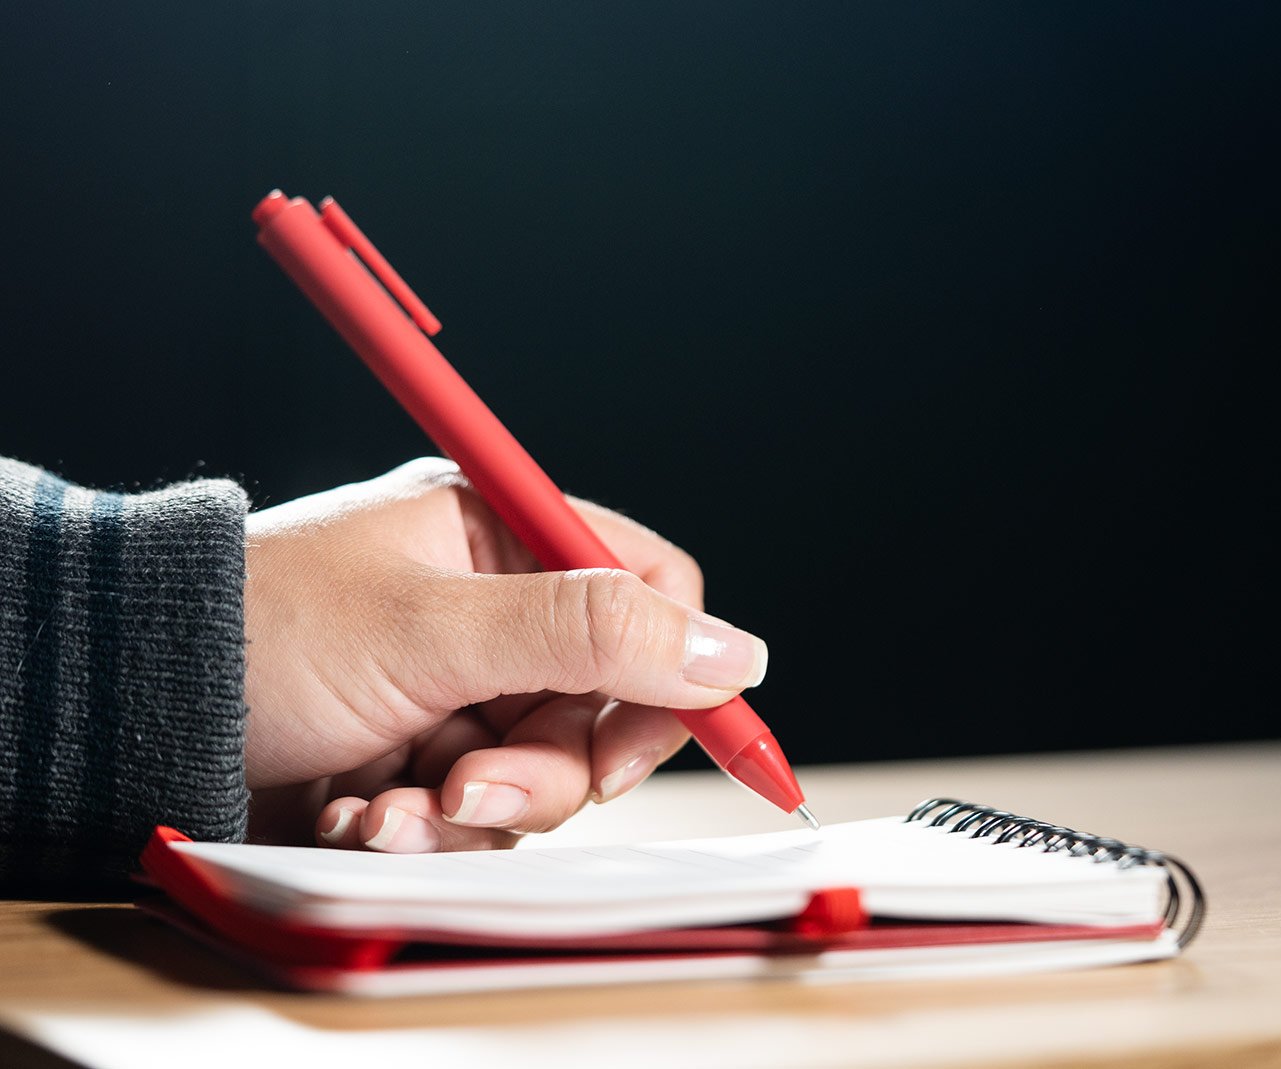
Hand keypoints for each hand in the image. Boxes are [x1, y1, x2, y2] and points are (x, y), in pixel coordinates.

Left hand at [242, 457, 767, 851]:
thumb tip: (734, 649)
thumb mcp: (434, 629)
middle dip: (548, 763)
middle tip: (474, 788)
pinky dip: (427, 826)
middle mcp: (492, 607)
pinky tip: (362, 813)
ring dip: (476, 806)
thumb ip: (589, 633)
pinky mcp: (423, 754)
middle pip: (604, 698)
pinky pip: (479, 807)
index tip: (649, 738)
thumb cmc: (261, 633)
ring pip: (546, 766)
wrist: (130, 715)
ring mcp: (460, 686)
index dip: (671, 665)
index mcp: (500, 535)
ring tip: (392, 807)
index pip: (647, 585)